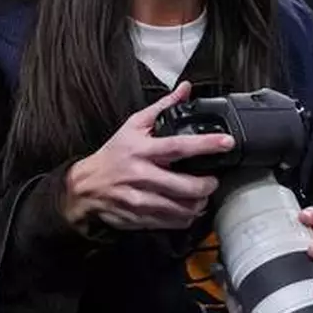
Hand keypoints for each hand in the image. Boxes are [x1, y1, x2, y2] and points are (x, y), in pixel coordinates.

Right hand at [64, 81, 233, 230]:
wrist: (85, 186)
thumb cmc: (113, 154)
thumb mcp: (134, 125)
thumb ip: (163, 107)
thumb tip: (185, 89)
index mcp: (143, 150)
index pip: (179, 146)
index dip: (206, 144)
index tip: (227, 142)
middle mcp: (142, 175)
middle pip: (186, 185)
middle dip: (207, 185)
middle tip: (213, 181)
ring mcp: (140, 200)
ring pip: (181, 208)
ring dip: (199, 204)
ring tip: (202, 196)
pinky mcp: (139, 218)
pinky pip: (171, 223)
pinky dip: (185, 217)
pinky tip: (187, 209)